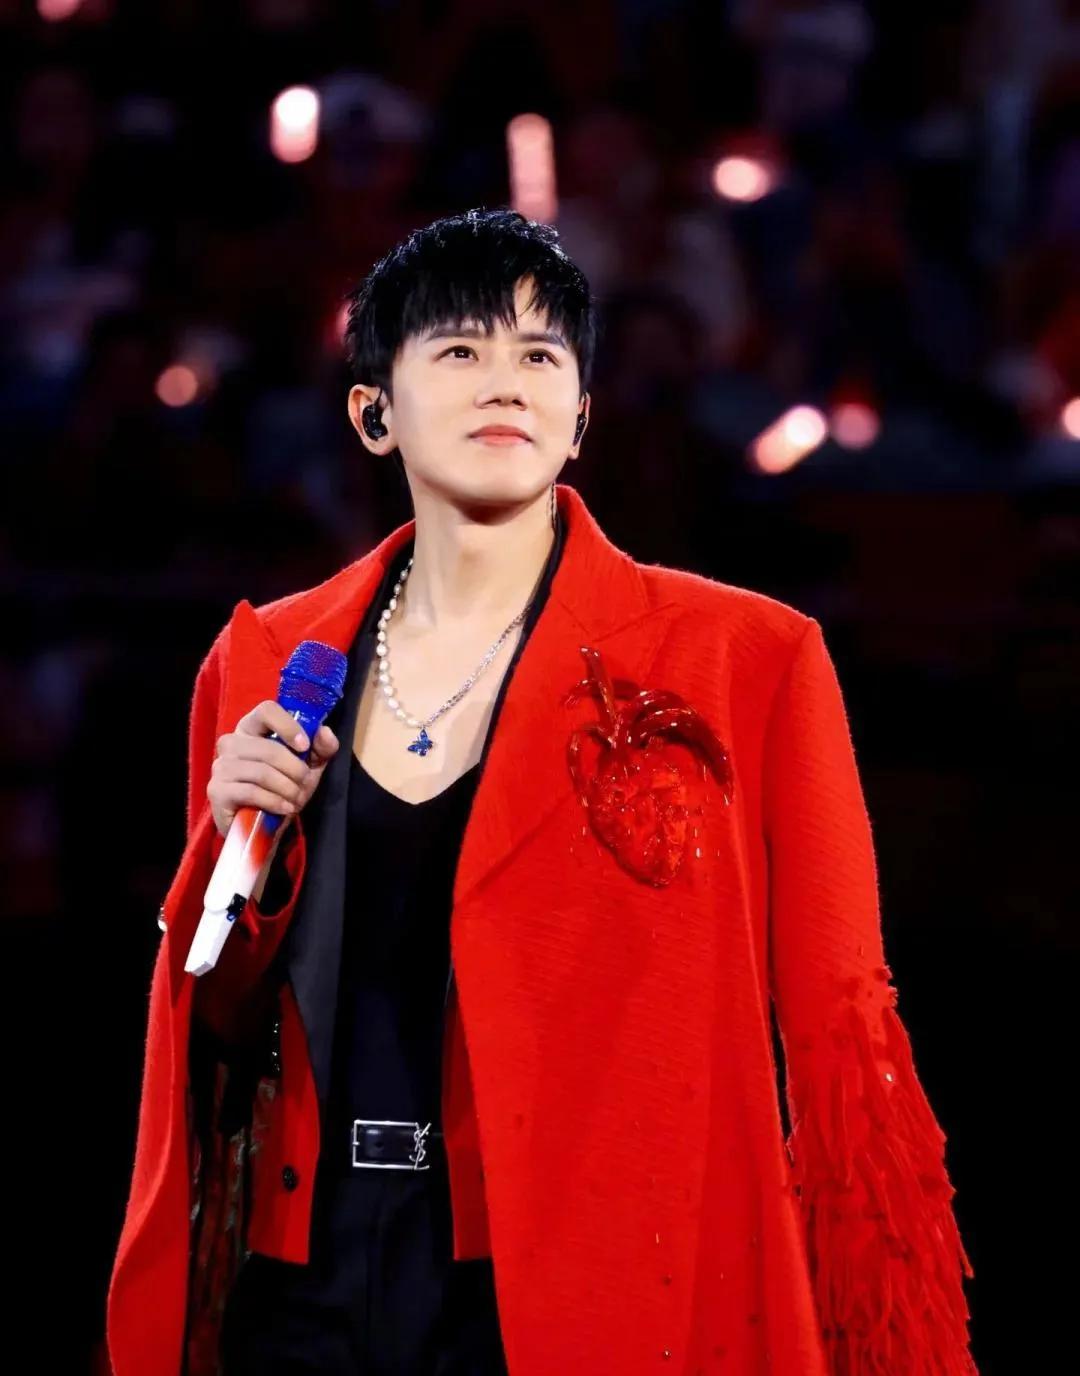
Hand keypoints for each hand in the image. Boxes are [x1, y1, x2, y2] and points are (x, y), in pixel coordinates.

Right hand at [208, 700, 339, 838]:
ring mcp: (221, 766)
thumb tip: (325, 732)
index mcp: (251, 728)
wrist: (263, 825)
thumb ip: (321, 748)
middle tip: (304, 783)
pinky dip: (274, 801)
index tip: (304, 746)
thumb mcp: (309, 766)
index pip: (266, 710)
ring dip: (287, 788)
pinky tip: (284, 808)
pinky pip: (250, 792)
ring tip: (296, 798)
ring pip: (262, 772)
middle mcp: (231, 742)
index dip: (288, 725)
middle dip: (295, 769)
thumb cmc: (283, 788)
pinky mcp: (217, 791)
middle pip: (269, 748)